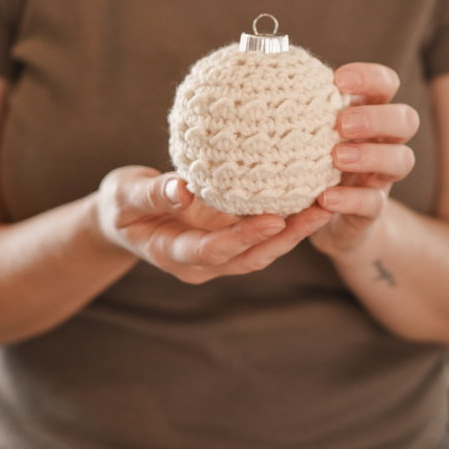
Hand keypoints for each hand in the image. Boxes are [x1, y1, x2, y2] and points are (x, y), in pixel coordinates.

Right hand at [95, 165, 332, 283]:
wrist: (121, 219)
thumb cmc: (119, 206)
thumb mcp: (124, 196)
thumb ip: (152, 193)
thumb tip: (182, 187)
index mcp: (174, 254)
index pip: (214, 251)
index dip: (244, 237)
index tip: (275, 220)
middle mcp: (202, 261)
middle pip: (251, 256)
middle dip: (288, 237)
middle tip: (322, 209)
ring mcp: (218, 252)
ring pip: (264, 249)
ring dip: (297, 230)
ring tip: (329, 202)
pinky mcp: (228, 237)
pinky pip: (262, 232)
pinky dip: (287, 218)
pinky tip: (310, 194)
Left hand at [309, 63, 417, 257]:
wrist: (319, 213)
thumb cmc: (309, 155)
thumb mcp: (306, 126)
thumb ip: (298, 101)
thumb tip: (261, 58)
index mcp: (369, 111)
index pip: (386, 84)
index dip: (370, 77)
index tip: (337, 79)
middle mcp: (385, 140)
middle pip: (406, 119)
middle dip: (376, 118)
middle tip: (342, 123)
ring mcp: (382, 176)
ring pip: (402, 160)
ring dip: (371, 155)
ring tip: (336, 158)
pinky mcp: (373, 209)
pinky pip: (374, 204)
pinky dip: (351, 200)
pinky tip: (326, 197)